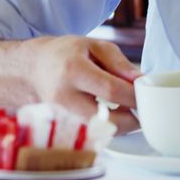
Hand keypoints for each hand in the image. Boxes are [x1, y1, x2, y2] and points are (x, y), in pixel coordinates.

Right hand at [27, 36, 143, 133]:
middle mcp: (64, 96)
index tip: (147, 96)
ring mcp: (61, 115)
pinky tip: (114, 115)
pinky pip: (92, 133)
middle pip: (105, 120)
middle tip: (142, 112)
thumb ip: (119, 63)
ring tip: (128, 110)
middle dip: (131, 120)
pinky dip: (108, 127)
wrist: (32, 69)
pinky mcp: (62, 126)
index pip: (111, 90)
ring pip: (100, 131)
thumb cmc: (65, 54)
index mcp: (73, 70)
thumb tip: (141, 81)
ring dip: (121, 126)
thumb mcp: (93, 46)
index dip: (134, 96)